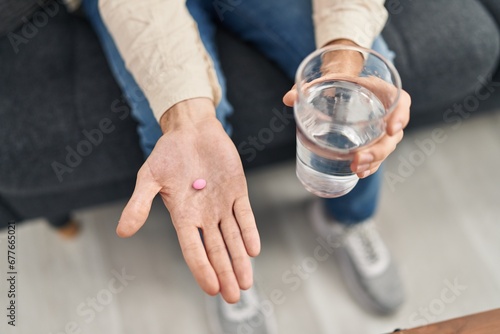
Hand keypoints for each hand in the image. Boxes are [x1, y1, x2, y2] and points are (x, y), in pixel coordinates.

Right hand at [117, 98, 259, 302]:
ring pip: (233, 237)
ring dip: (240, 259)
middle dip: (225, 272)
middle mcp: (204, 215)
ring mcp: (222, 204)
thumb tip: (123, 232)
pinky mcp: (237, 191)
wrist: (191, 131)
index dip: (202, 268)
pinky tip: (253, 249)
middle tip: (234, 296)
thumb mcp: (148, 178)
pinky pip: (244, 215)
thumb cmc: (168, 155)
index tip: (212, 288)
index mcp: (183, 215)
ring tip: (246, 282)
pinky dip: (249, 231)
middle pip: (216, 250)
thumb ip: (139, 204)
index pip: (192, 248)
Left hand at [283, 40, 410, 177]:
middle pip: (393, 134)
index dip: (401, 115)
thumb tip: (289, 98)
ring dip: (373, 161)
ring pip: (385, 148)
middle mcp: (387, 112)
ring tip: (357, 169)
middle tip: (358, 159)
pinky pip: (376, 156)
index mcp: (383, 91)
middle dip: (378, 150)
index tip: (392, 129)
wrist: (343, 86)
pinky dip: (369, 166)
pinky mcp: (373, 141)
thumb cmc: (340, 81)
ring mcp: (381, 129)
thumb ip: (309, 87)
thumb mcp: (328, 80)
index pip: (402, 101)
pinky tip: (359, 173)